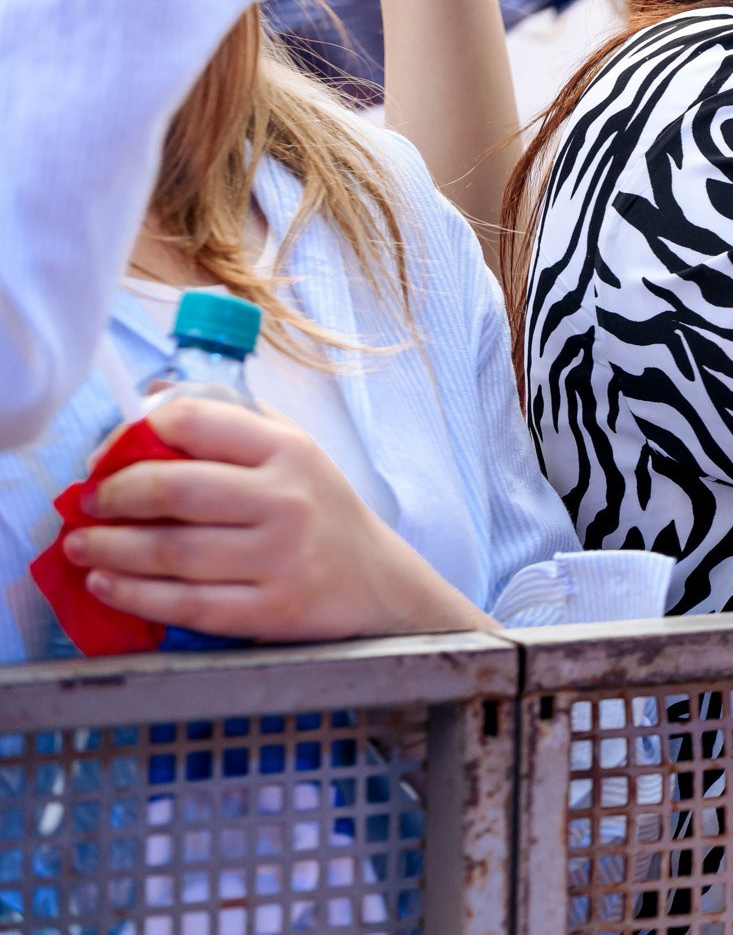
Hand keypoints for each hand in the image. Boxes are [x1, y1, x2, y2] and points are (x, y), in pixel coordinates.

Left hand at [63, 396, 488, 641]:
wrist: (379, 584)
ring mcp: (280, 558)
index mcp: (288, 449)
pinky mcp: (271, 611)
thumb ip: (231, 422)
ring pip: (171, 552)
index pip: (195, 422)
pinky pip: (185, 604)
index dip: (133, 435)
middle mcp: (287, 499)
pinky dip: (134, 595)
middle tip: (88, 503)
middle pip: (174, 489)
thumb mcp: (294, 453)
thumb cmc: (322, 512)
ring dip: (109, 548)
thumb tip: (152, 395)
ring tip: (80, 544)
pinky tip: (106, 584)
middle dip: (113, 495)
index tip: (105, 456)